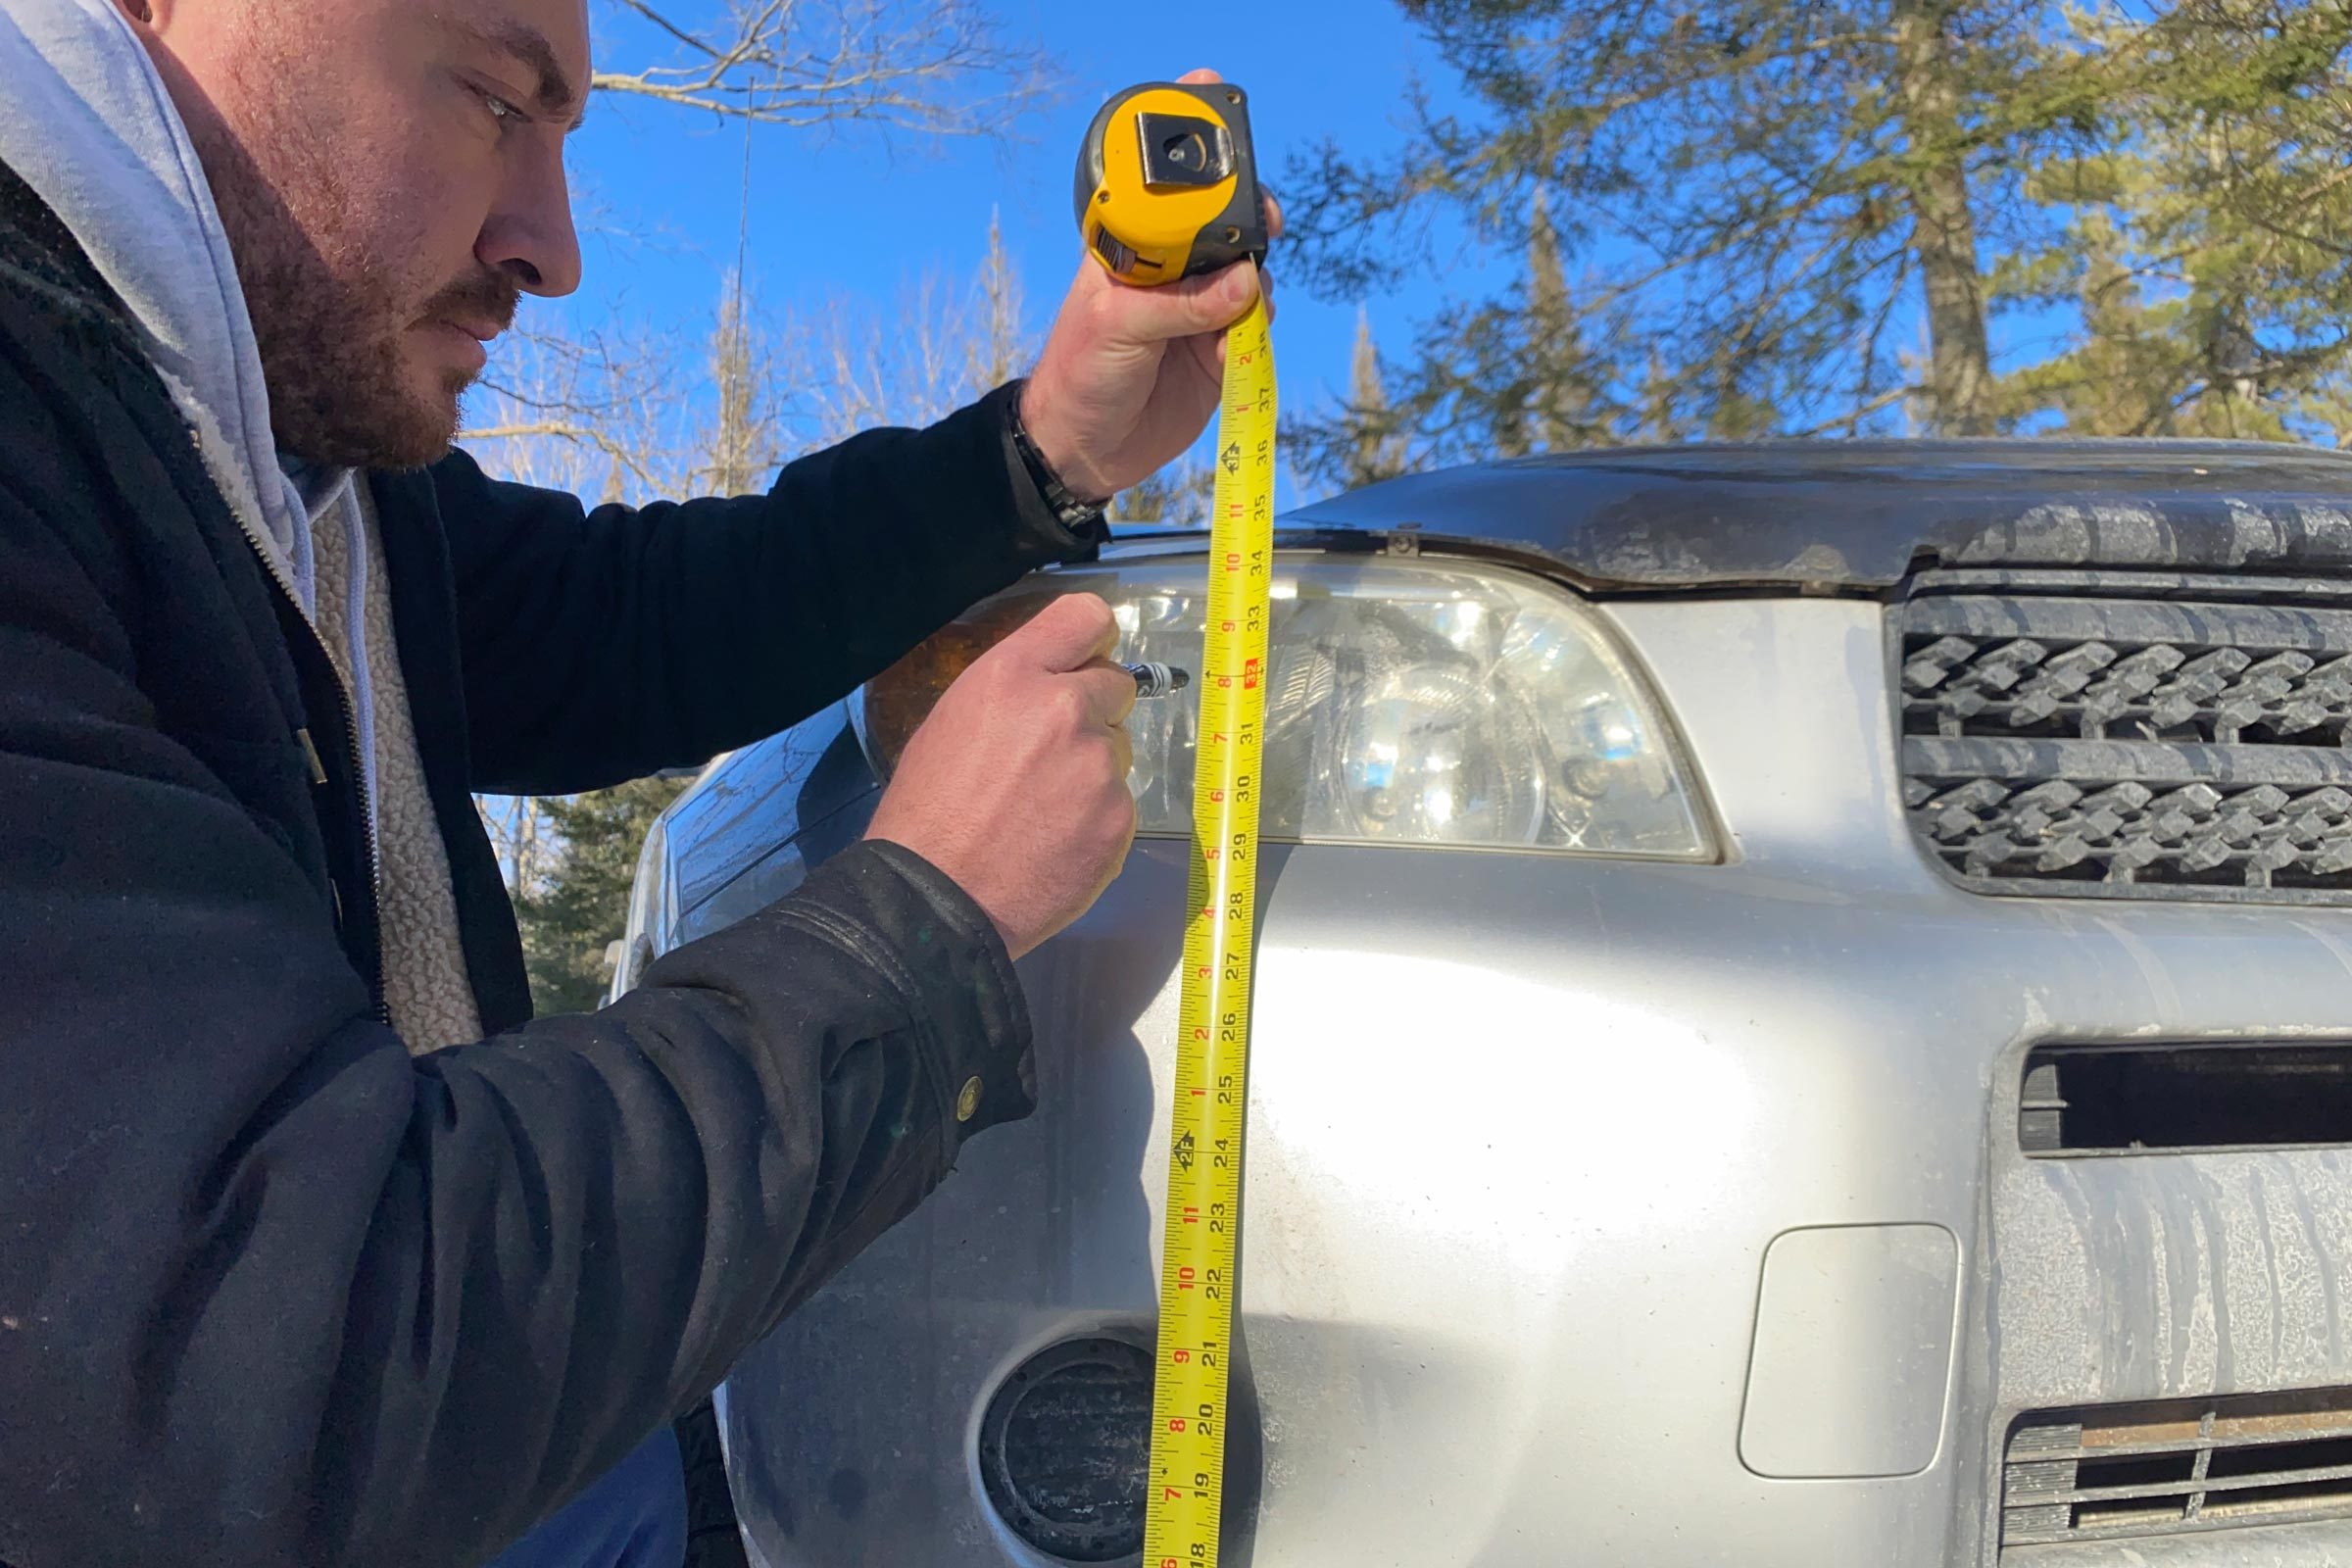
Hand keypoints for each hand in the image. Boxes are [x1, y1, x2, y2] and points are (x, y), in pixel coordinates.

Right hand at [864, 595, 1137, 959]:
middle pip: (1117, 684)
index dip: (1091, 640)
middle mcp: (1066, 708)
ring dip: (1094, 770)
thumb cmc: (928, 813)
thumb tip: (1055, 687)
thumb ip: (1015, 693)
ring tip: (1044, 811)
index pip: (1088, 617)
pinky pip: (1121, 804)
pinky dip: (1097, 821)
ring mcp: (1099, 766)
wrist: (934, 898)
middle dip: (1094, 712)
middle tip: (1054, 755)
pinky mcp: (1120, 818)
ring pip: (1118, 749)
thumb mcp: (954, 722)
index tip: (1085, 663)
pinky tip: (1056, 844)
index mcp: (1014, 675)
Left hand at [1018, 67, 1284, 502]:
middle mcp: (1173, 270)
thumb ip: (1179, 304)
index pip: (1166, 187)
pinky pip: (1256, 325)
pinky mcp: (1222, 350)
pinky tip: (1234, 347)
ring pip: (1250, 274)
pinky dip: (1257, 329)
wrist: (1085, 449)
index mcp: (1133, 247)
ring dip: (1256, 282)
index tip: (1221, 117)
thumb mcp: (1115, 328)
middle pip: (1224, 223)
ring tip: (1243, 305)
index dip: (1194, 150)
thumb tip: (1247, 281)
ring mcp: (1202, 308)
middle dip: (1249, 212)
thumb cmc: (1080, 374)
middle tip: (1265, 220)